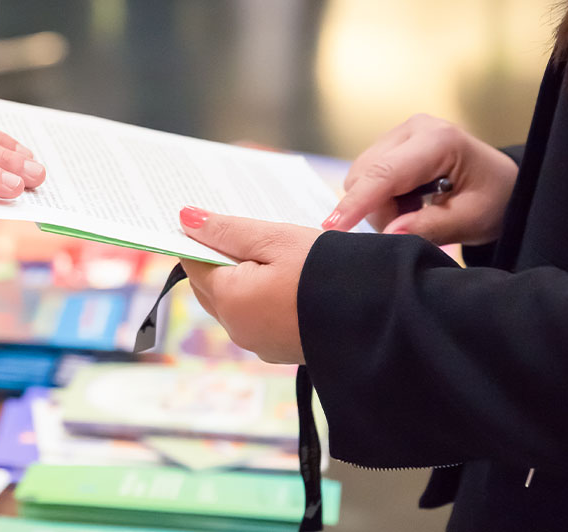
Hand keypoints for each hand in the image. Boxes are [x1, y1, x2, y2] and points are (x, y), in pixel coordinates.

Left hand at [178, 206, 318, 363]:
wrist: (382, 317)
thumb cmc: (328, 271)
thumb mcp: (276, 239)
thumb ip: (228, 230)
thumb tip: (185, 219)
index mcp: (229, 300)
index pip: (193, 263)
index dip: (199, 239)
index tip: (210, 219)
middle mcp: (237, 328)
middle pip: (209, 286)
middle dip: (218, 258)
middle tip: (239, 229)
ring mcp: (259, 344)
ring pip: (233, 303)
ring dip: (241, 277)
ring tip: (266, 249)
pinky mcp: (281, 349)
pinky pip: (256, 317)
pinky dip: (260, 296)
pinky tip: (283, 276)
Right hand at [322, 114, 517, 244]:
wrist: (502, 184)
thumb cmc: (494, 199)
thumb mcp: (471, 220)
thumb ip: (430, 227)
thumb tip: (389, 235)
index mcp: (438, 140)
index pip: (385, 173)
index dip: (357, 202)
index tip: (333, 226)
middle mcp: (413, 128)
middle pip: (365, 176)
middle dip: (378, 209)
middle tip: (412, 225)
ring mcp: (399, 134)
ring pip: (360, 178)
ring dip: (379, 205)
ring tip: (416, 211)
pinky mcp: (390, 144)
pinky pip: (366, 177)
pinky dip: (381, 197)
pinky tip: (409, 200)